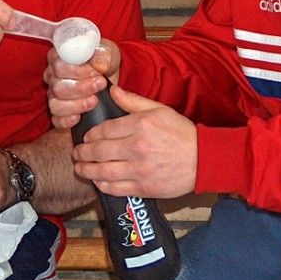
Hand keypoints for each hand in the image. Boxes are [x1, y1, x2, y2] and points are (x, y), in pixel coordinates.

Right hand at [44, 39, 120, 128]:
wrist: (110, 81)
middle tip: (100, 84)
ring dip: (77, 104)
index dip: (77, 70)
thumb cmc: (104, 62)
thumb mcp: (108, 53)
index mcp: (59, 58)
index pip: (59, 64)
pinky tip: (80, 117)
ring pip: (56, 104)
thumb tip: (99, 65)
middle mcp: (52, 77)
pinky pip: (57, 120)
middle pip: (58, 86)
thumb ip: (103, 55)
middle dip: (81, 88)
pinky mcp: (59, 113)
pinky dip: (67, 120)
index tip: (95, 72)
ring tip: (95, 101)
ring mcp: (54, 96)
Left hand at [72, 85, 195, 199]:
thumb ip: (133, 101)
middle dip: (82, 153)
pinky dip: (102, 185)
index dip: (90, 134)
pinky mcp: (144, 187)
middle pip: (99, 151)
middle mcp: (137, 148)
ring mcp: (139, 169)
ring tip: (80, 168)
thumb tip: (112, 91)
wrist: (204, 160)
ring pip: (103, 171)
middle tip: (76, 153)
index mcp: (141, 126)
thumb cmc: (182, 133)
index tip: (86, 137)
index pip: (104, 129)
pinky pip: (115, 188)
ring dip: (86, 170)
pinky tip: (97, 181)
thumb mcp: (160, 110)